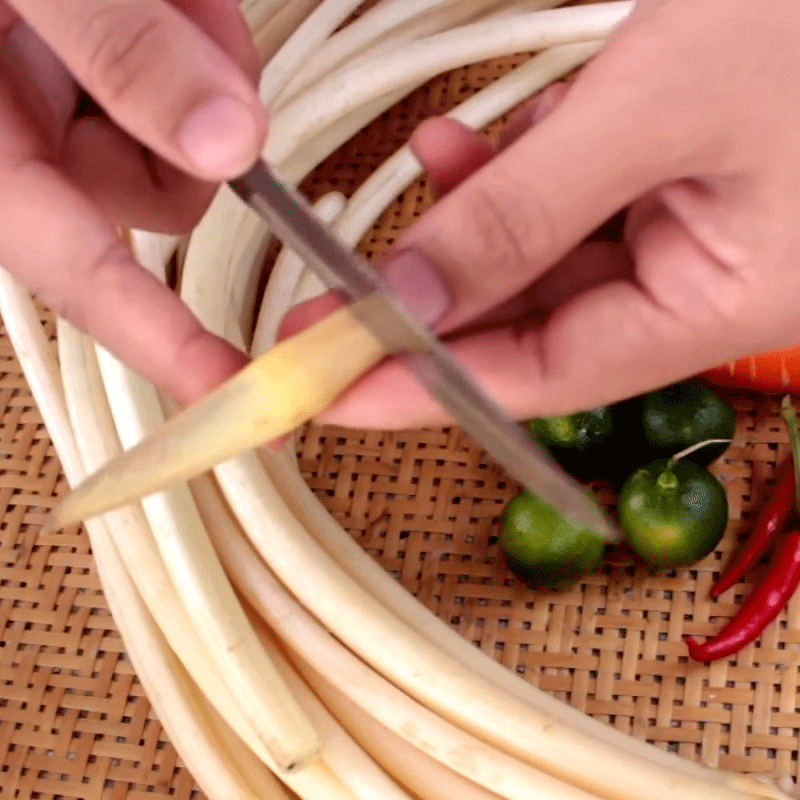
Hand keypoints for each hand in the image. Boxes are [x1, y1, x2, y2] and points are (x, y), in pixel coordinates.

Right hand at [0, 0, 265, 404]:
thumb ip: (114, 41)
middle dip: (191, 126)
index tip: (238, 393)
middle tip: (181, 18)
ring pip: (172, 138)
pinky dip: (185, 25)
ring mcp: (44, 101)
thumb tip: (230, 143)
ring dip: (191, 58)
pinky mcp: (74, 65)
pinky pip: (167, 75)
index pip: (83, 275)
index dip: (164, 343)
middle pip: (153, 197)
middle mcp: (12, 141)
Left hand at [290, 0, 799, 429]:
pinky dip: (525, 169)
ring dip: (479, 215)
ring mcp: (691, 230)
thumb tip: (407, 301)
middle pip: (535, 322)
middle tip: (331, 298)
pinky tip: (491, 135)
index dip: (427, 388)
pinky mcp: (677, 177)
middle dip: (433, 301)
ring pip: (548, 254)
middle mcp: (701, 285)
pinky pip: (576, 197)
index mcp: (717, 305)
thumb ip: (525, 211)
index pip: (543, 377)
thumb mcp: (660, 105)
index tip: (329, 390)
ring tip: (437, 155)